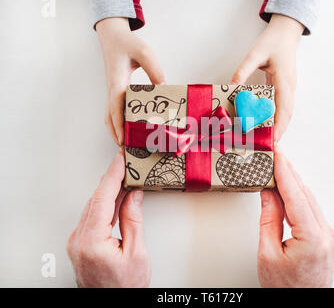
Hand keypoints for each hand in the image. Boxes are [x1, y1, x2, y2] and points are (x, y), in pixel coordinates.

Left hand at [67, 150, 150, 286]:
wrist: (113, 305)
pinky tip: (118, 198)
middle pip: (96, 199)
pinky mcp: (80, 244)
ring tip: (127, 179)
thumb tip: (133, 195)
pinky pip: (92, 216)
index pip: (103, 197)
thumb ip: (133, 220)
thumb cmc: (125, 288)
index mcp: (91, 241)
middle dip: (113, 180)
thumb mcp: (136, 253)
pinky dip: (106, 205)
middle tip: (128, 166)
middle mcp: (78, 240)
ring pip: (94, 206)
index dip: (113, 175)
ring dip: (110, 192)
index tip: (121, 159)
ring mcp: (77, 242)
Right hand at [96, 17, 164, 145]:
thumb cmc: (128, 44)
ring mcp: (112, 91)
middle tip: (126, 149)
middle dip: (117, 134)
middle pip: (110, 117)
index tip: (122, 140)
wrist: (113, 37)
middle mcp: (112, 90)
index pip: (115, 108)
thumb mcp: (144, 53)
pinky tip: (127, 127)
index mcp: (117, 83)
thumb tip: (163, 89)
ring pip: (110, 115)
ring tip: (125, 143)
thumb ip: (155, 70)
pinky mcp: (115, 91)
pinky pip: (114, 110)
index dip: (118, 125)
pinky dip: (117, 121)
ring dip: (115, 130)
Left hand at [231, 14, 302, 140]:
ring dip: (278, 126)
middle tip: (269, 146)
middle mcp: (290, 88)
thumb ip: (243, 70)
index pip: (284, 109)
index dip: (280, 126)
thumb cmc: (272, 41)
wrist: (286, 31)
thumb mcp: (255, 54)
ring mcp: (289, 88)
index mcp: (284, 81)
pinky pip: (282, 106)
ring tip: (267, 139)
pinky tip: (266, 122)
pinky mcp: (284, 87)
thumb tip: (231, 86)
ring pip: (286, 112)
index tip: (274, 140)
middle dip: (279, 131)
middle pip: (287, 115)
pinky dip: (276, 117)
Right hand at [258, 147, 333, 287]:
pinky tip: (287, 189)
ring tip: (277, 168)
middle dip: (289, 173)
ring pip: (309, 200)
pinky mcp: (326, 237)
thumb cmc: (285, 288)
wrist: (300, 305)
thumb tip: (268, 193)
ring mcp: (329, 236)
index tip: (277, 155)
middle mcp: (326, 235)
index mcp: (313, 239)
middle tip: (275, 156)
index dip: (285, 173)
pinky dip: (297, 196)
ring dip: (293, 183)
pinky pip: (311, 210)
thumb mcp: (268, 253)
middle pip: (305, 194)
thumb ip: (269, 219)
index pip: (296, 196)